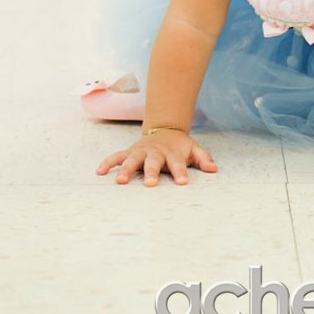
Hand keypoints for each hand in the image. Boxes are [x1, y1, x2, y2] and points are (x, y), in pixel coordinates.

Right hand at [95, 130, 216, 185]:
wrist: (164, 129)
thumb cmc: (179, 146)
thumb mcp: (193, 149)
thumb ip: (203, 158)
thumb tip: (214, 169)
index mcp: (172, 153)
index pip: (178, 164)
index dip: (180, 172)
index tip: (182, 182)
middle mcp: (155, 152)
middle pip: (153, 162)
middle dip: (151, 172)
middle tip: (150, 184)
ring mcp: (141, 151)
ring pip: (132, 159)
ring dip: (126, 169)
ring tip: (119, 181)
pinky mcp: (129, 151)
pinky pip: (117, 156)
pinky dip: (108, 162)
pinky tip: (100, 171)